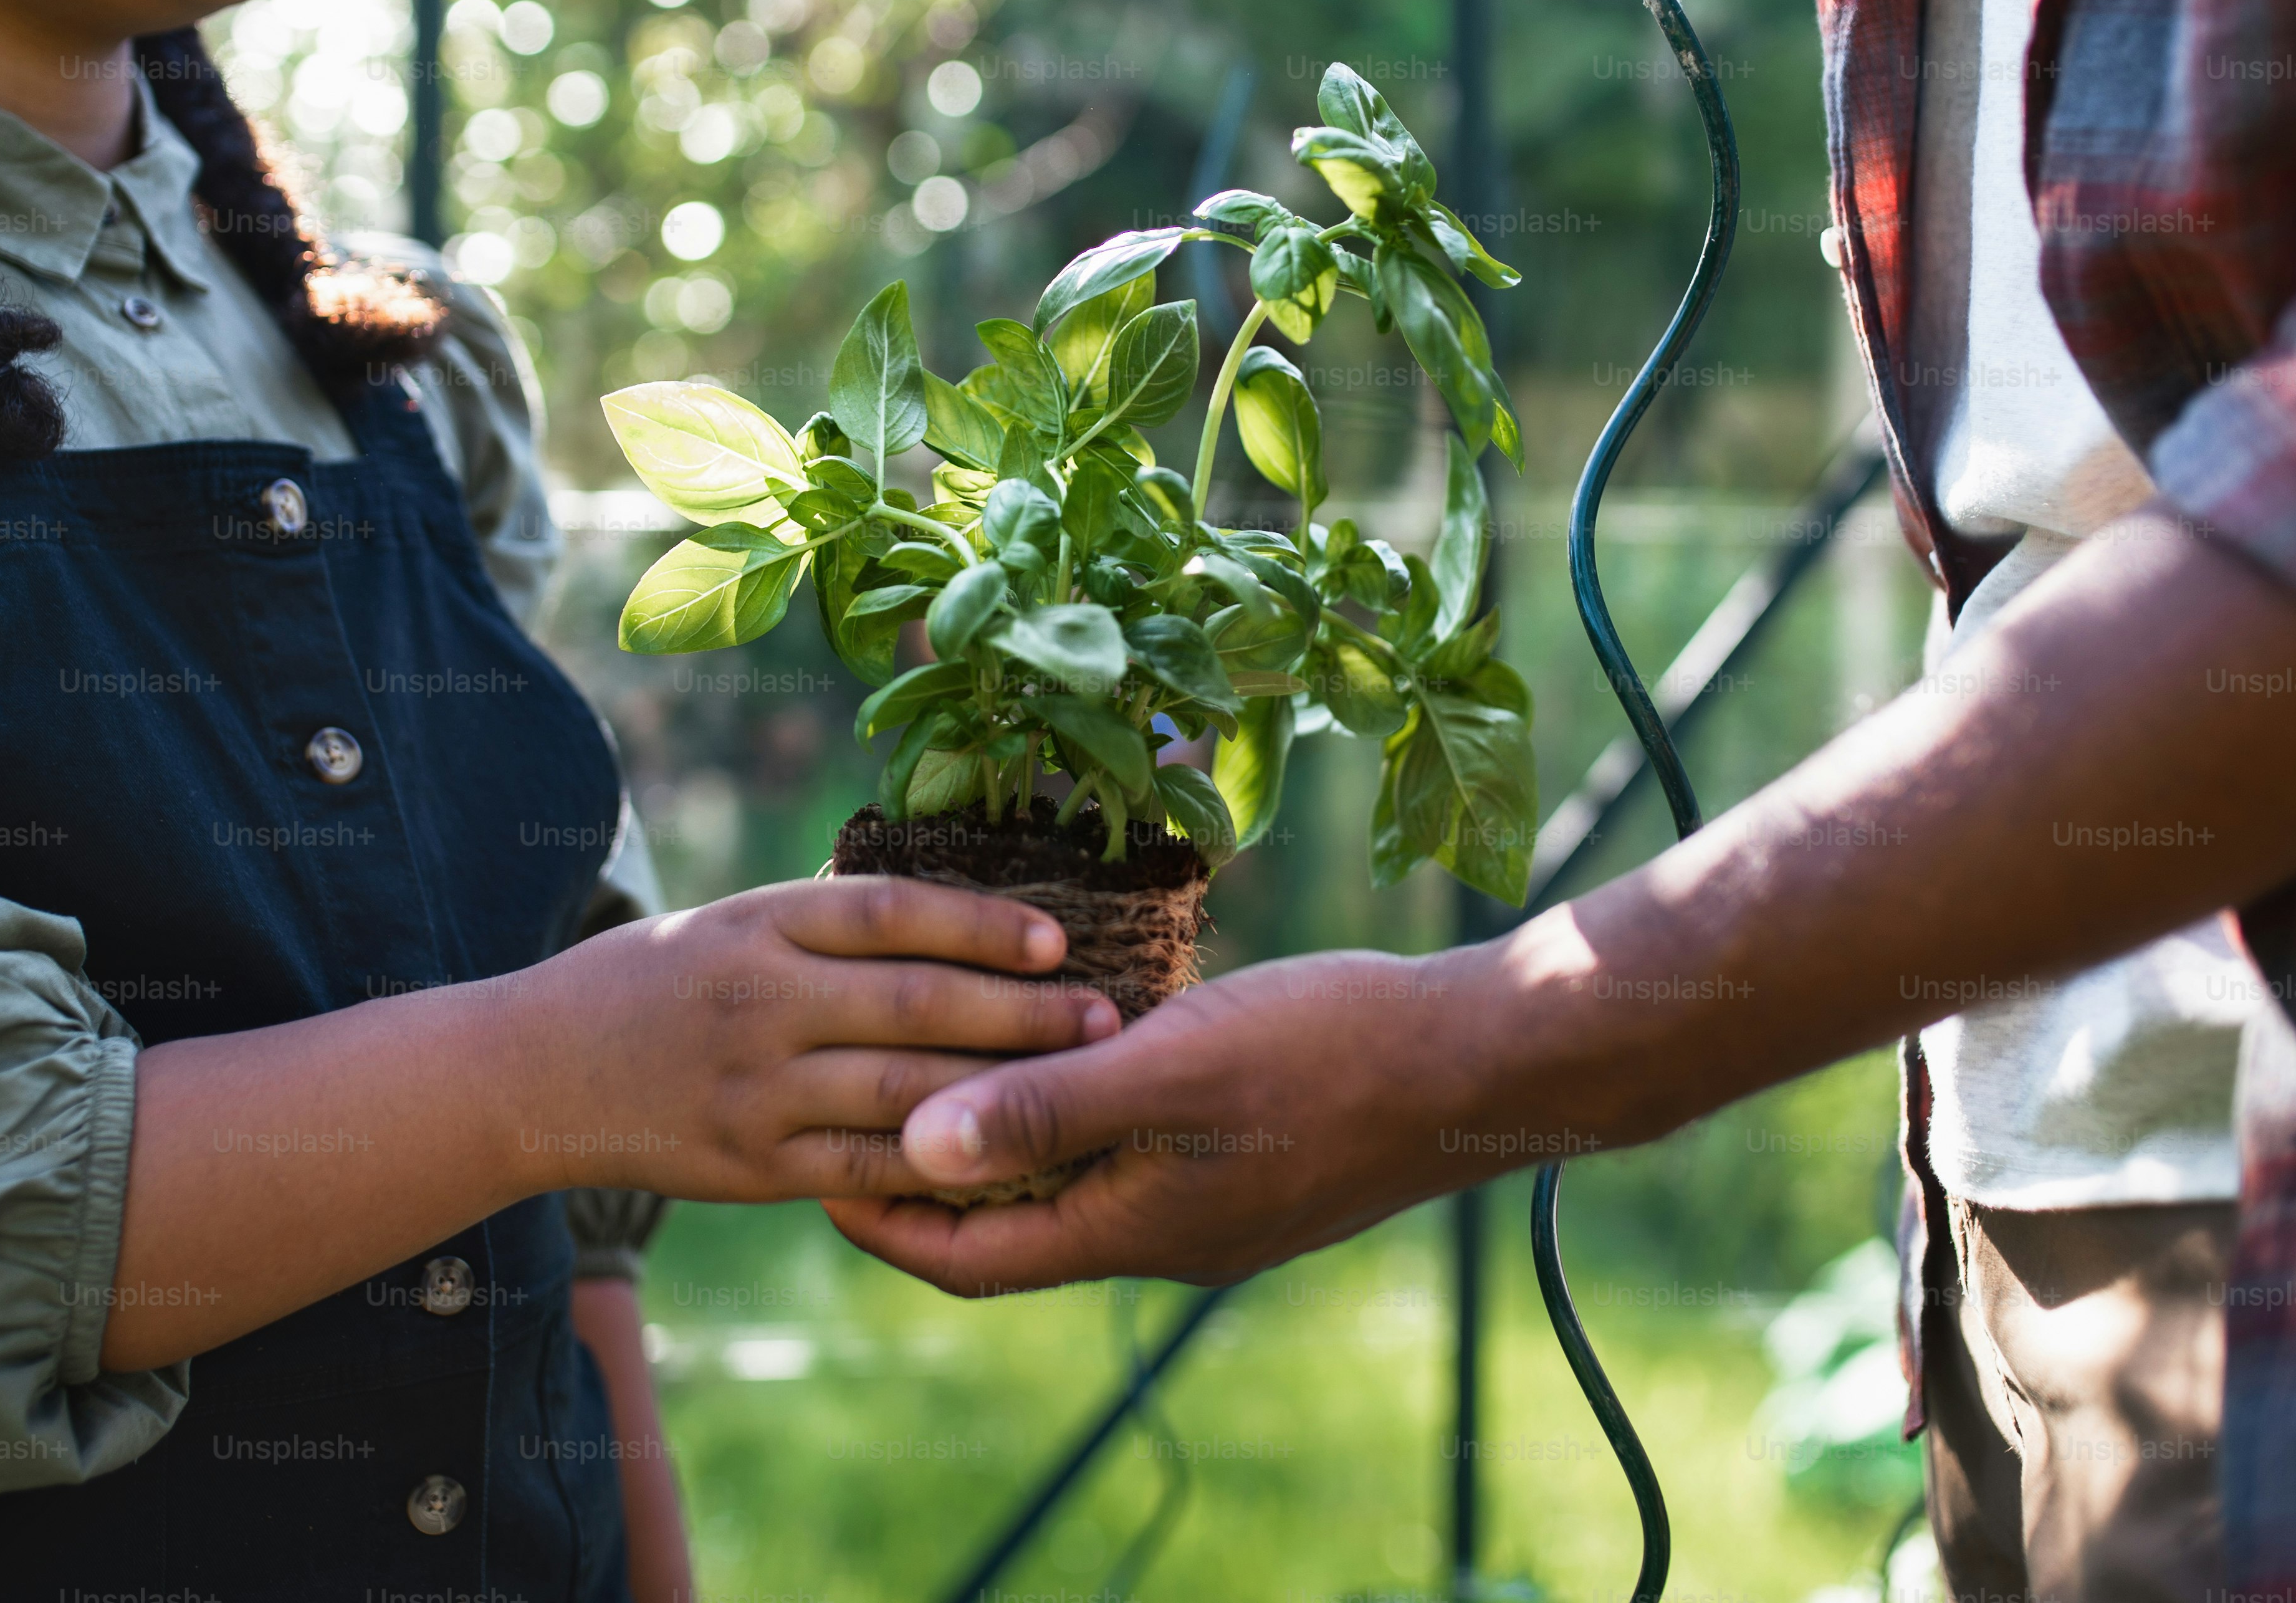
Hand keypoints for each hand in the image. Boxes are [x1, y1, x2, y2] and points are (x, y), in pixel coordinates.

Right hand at [522, 875, 1118, 1202]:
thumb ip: (825, 924)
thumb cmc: (652, 984)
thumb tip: (956, 909)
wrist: (531, 1072)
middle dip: (1023, 1012)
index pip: (889, 914)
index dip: (981, 923)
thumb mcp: (729, 923)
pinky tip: (1003, 1153)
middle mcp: (759, 1004)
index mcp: (756, 928)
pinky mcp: (752, 1168)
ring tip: (1077, 1080)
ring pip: (906, 1089)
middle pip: (915, 1003)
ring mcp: (756, 1092)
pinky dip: (942, 1163)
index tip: (1058, 937)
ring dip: (1003, 1086)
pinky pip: (868, 1169)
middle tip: (1106, 1016)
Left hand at [824, 946, 1520, 1292]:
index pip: (967, 1260)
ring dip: (1007, 1135)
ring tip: (943, 1060)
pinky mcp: (1249, 1160)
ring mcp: (1213, 1203)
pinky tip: (1068, 1036)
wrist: (1482, 1061)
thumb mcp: (1172, 1066)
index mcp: (1134, 1228)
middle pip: (1012, 1226)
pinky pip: (1130, 1153)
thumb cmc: (1333, 1052)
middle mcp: (1166, 1234)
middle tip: (856, 1105)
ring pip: (1073, 1185)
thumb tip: (913, 1152)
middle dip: (929, 1177)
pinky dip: (1077, 1108)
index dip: (881, 1222)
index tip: (813, 1166)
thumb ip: (1046, 1107)